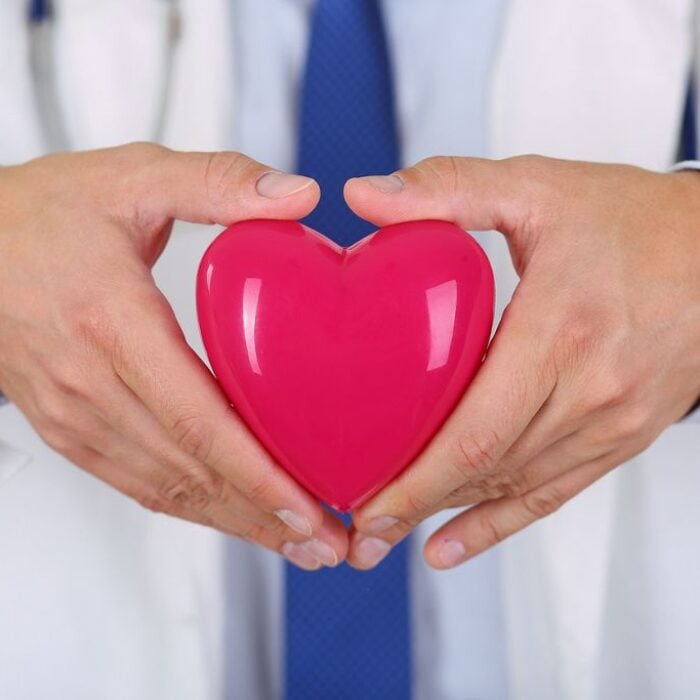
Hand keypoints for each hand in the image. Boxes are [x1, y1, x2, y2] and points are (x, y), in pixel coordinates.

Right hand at [0, 143, 346, 569]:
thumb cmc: (44, 213)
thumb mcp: (133, 176)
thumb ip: (219, 181)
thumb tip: (300, 194)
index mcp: (112, 324)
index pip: (196, 420)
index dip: (257, 474)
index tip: (309, 508)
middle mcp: (90, 386)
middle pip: (190, 472)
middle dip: (263, 516)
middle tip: (328, 545)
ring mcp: (75, 417)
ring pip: (167, 490)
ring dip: (235, 523)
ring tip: (298, 545)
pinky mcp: (70, 429)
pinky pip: (139, 483)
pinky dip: (193, 508)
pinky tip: (236, 517)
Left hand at [344, 156, 699, 569]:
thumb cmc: (632, 219)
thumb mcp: (537, 187)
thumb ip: (446, 189)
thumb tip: (364, 196)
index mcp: (560, 330)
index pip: (476, 429)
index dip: (415, 480)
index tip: (364, 503)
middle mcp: (590, 389)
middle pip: (490, 468)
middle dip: (417, 507)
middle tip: (359, 535)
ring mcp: (612, 421)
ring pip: (517, 485)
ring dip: (451, 515)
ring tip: (393, 538)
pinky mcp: (623, 434)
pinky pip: (556, 492)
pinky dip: (502, 522)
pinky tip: (455, 545)